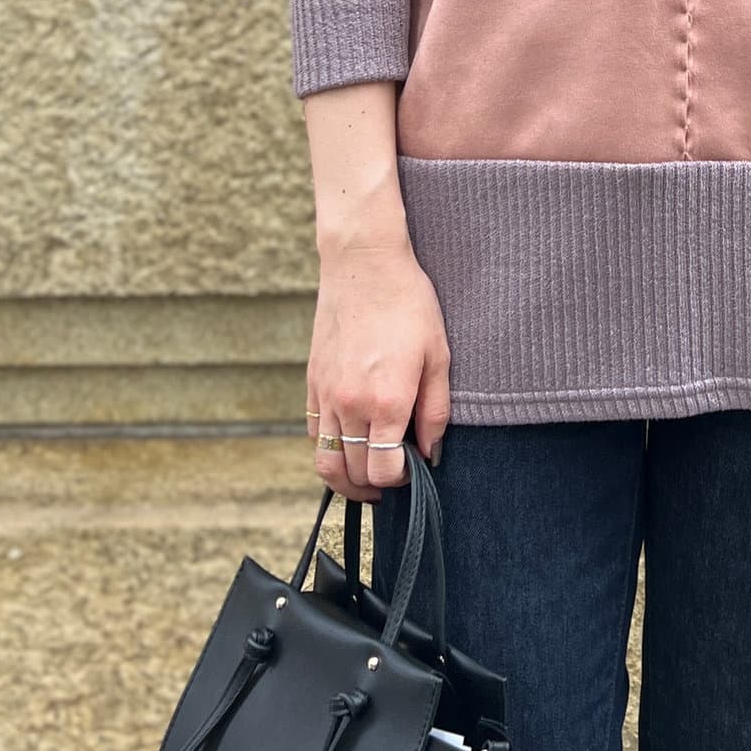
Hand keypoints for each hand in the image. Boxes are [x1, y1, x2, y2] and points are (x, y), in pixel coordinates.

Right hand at [307, 243, 451, 500]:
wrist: (364, 265)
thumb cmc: (409, 306)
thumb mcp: (438, 357)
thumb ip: (435, 411)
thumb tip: (430, 453)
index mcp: (387, 402)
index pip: (384, 472)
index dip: (401, 481)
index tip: (414, 470)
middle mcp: (350, 405)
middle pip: (354, 474)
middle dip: (376, 485)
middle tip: (396, 476)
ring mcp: (326, 395)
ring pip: (326, 462)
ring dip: (347, 479)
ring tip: (368, 479)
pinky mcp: (312, 383)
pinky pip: (314, 435)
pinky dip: (330, 450)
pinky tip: (351, 444)